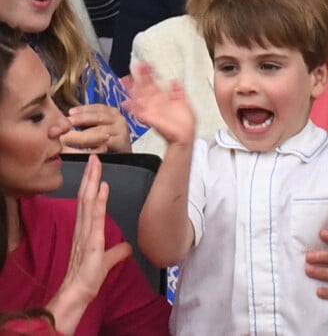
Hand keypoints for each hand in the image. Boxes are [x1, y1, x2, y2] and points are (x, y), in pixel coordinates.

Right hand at [47, 155, 131, 334]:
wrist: (79, 293)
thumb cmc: (89, 277)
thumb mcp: (108, 260)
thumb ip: (117, 251)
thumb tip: (128, 247)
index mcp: (86, 230)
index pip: (88, 201)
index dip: (91, 184)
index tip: (94, 168)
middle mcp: (83, 226)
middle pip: (86, 195)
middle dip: (90, 175)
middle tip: (94, 156)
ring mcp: (87, 231)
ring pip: (88, 200)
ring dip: (92, 180)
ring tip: (96, 163)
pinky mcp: (92, 239)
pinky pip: (96, 215)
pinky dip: (99, 199)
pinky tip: (103, 186)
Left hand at [60, 104, 130, 152]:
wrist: (122, 155)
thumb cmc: (107, 140)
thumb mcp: (99, 126)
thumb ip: (88, 122)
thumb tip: (69, 118)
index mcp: (112, 113)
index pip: (98, 107)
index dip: (84, 109)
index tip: (70, 112)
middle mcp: (119, 119)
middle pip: (99, 116)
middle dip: (82, 118)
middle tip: (69, 122)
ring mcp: (121, 130)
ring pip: (101, 130)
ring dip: (85, 133)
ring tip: (71, 136)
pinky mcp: (122, 142)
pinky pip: (105, 142)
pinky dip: (93, 144)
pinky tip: (82, 146)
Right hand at [124, 62, 195, 145]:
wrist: (185, 136)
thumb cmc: (184, 122)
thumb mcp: (184, 102)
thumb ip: (178, 91)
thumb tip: (174, 80)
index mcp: (162, 98)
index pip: (152, 83)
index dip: (148, 73)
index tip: (145, 64)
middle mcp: (154, 103)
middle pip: (143, 87)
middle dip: (139, 77)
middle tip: (135, 66)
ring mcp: (150, 110)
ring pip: (138, 97)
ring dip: (131, 89)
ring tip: (125, 79)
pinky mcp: (149, 118)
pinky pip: (138, 112)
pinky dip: (132, 108)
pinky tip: (126, 102)